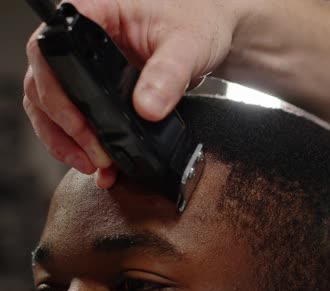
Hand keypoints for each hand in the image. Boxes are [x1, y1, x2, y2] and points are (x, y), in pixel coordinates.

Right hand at [23, 0, 248, 187]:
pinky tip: (101, 166)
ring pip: (53, 105)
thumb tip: (145, 106)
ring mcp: (89, 66)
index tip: (78, 120)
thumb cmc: (199, 22)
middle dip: (62, 125)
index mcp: (95, 14)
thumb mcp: (188, 45)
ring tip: (94, 165)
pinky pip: (79, 117)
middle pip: (44, 83)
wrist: (213, 34)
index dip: (54, 87)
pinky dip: (84, 144)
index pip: (51, 48)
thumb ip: (168, 73)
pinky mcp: (101, 88)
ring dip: (67, 140)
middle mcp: (83, 40)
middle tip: (93, 153)